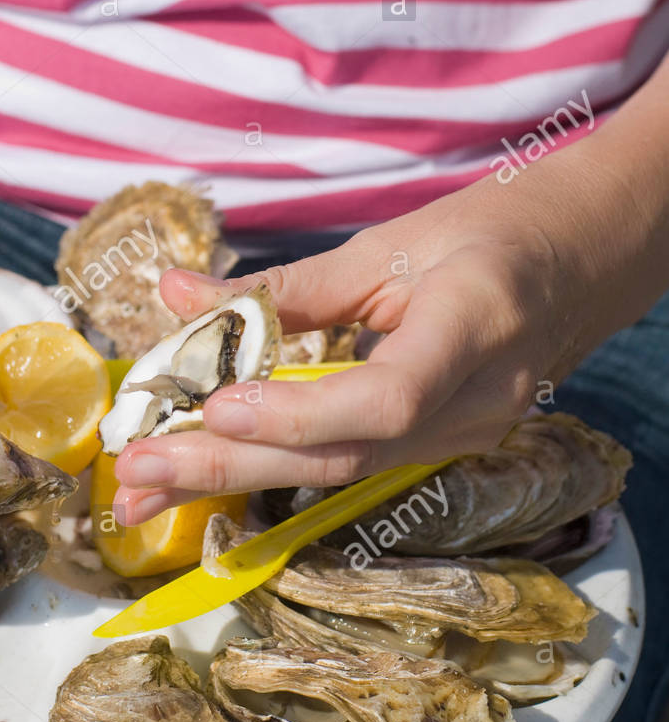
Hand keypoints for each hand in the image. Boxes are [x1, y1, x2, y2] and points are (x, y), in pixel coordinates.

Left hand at [112, 133, 659, 524]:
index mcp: (475, 326)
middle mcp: (479, 402)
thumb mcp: (391, 243)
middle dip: (231, 468)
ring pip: (341, 470)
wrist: (585, 259)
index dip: (297, 412)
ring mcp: (467, 435)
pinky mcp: (443, 444)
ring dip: (237, 480)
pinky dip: (275, 466)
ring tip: (144, 491)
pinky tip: (209, 473)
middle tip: (136, 475)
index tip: (214, 408)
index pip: (388, 397)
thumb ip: (286, 285)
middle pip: (347, 455)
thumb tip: (175, 295)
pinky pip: (352, 462)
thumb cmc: (496, 230)